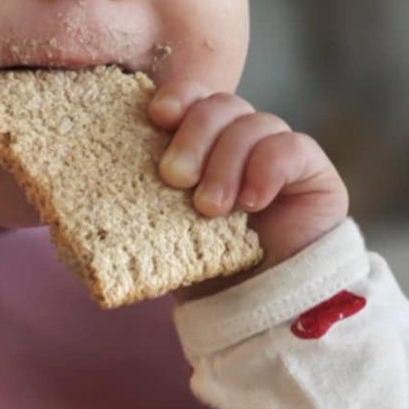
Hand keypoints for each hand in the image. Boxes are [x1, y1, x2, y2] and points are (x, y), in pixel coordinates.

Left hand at [148, 81, 348, 298]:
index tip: (158, 116)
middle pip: (220, 104)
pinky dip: (266, 168)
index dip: (177, 96)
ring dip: (226, 163)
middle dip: (195, 136)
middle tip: (175, 179)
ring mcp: (277, 153)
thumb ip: (144, 194)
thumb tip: (96, 173)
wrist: (258, 313)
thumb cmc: (205, 271)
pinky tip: (251, 202)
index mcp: (202, 146)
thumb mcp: (163, 229)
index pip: (193, 97)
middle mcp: (239, 142)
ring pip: (254, 122)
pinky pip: (292, 146)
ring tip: (211, 208)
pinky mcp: (313, 172)